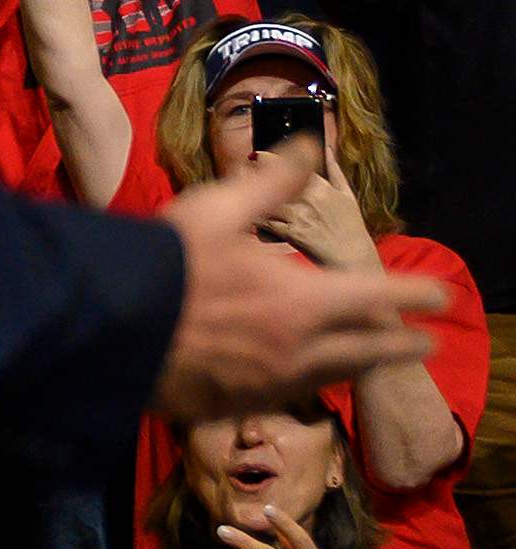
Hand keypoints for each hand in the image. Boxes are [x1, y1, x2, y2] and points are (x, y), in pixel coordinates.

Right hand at [157, 150, 447, 422]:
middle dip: (402, 344)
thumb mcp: (219, 208)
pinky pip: (290, 395)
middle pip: (370, 351)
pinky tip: (307, 378)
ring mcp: (272, 381)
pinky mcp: (240, 403)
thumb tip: (307, 145)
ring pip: (334, 377)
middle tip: (424, 342)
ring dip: (360, 365)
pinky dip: (310, 383)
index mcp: (303, 299)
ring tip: (372, 360)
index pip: (380, 296)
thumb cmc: (168, 262)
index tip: (438, 294)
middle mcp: (300, 347)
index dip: (415, 294)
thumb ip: (272, 183)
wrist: (109, 324)